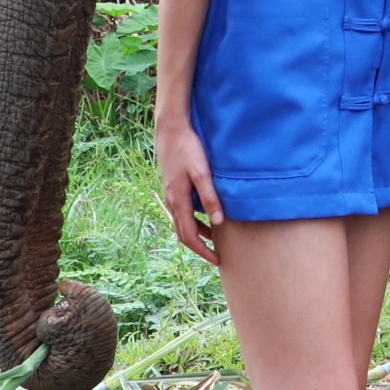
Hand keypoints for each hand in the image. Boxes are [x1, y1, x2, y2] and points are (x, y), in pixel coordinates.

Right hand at [156, 117, 223, 263]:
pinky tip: (204, 212)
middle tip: (215, 254)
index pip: (189, 235)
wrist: (170, 128)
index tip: (217, 260)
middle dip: (199, 246)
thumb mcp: (202, 172)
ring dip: (196, 232)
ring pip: (182, 221)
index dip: (203, 251)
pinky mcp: (172, 184)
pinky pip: (181, 210)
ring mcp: (170, 193)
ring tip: (214, 236)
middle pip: (183, 232)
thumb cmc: (188, 148)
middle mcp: (172, 200)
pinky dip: (192, 218)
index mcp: (179, 200)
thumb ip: (210, 196)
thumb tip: (219, 221)